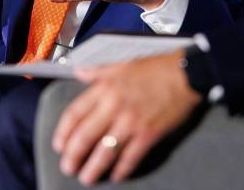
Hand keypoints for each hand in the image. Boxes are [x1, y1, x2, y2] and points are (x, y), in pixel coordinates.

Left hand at [53, 51, 202, 184]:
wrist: (185, 74)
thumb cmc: (154, 68)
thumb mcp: (121, 64)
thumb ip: (98, 71)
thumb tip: (79, 72)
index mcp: (104, 88)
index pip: (74, 114)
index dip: (63, 133)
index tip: (58, 146)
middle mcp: (113, 106)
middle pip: (84, 136)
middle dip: (73, 156)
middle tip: (68, 168)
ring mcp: (130, 122)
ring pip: (104, 151)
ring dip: (93, 168)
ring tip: (86, 179)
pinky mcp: (148, 134)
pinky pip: (130, 157)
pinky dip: (121, 169)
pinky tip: (116, 176)